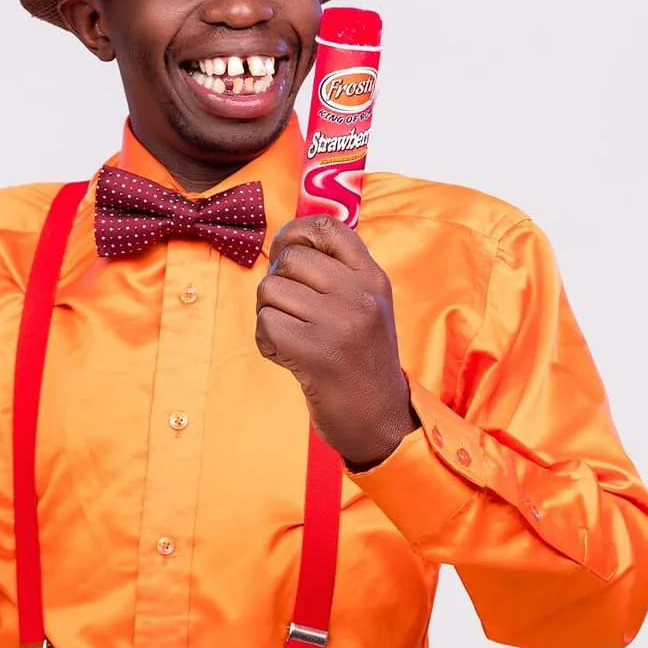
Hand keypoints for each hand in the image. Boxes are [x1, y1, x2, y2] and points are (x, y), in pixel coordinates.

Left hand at [255, 214, 420, 467]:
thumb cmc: (362, 363)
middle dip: (277, 283)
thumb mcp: (367, 308)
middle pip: (290, 259)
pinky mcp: (315, 352)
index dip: (294, 232)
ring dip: (270, 315)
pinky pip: (266, 325)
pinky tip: (288, 358)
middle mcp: (359, 295)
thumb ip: (338, 275)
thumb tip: (286, 245)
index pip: (328, 227)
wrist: (381, 420)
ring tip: (292, 338)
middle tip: (289, 312)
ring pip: (271, 291)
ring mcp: (338, 322)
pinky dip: (267, 342)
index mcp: (373, 278)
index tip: (284, 252)